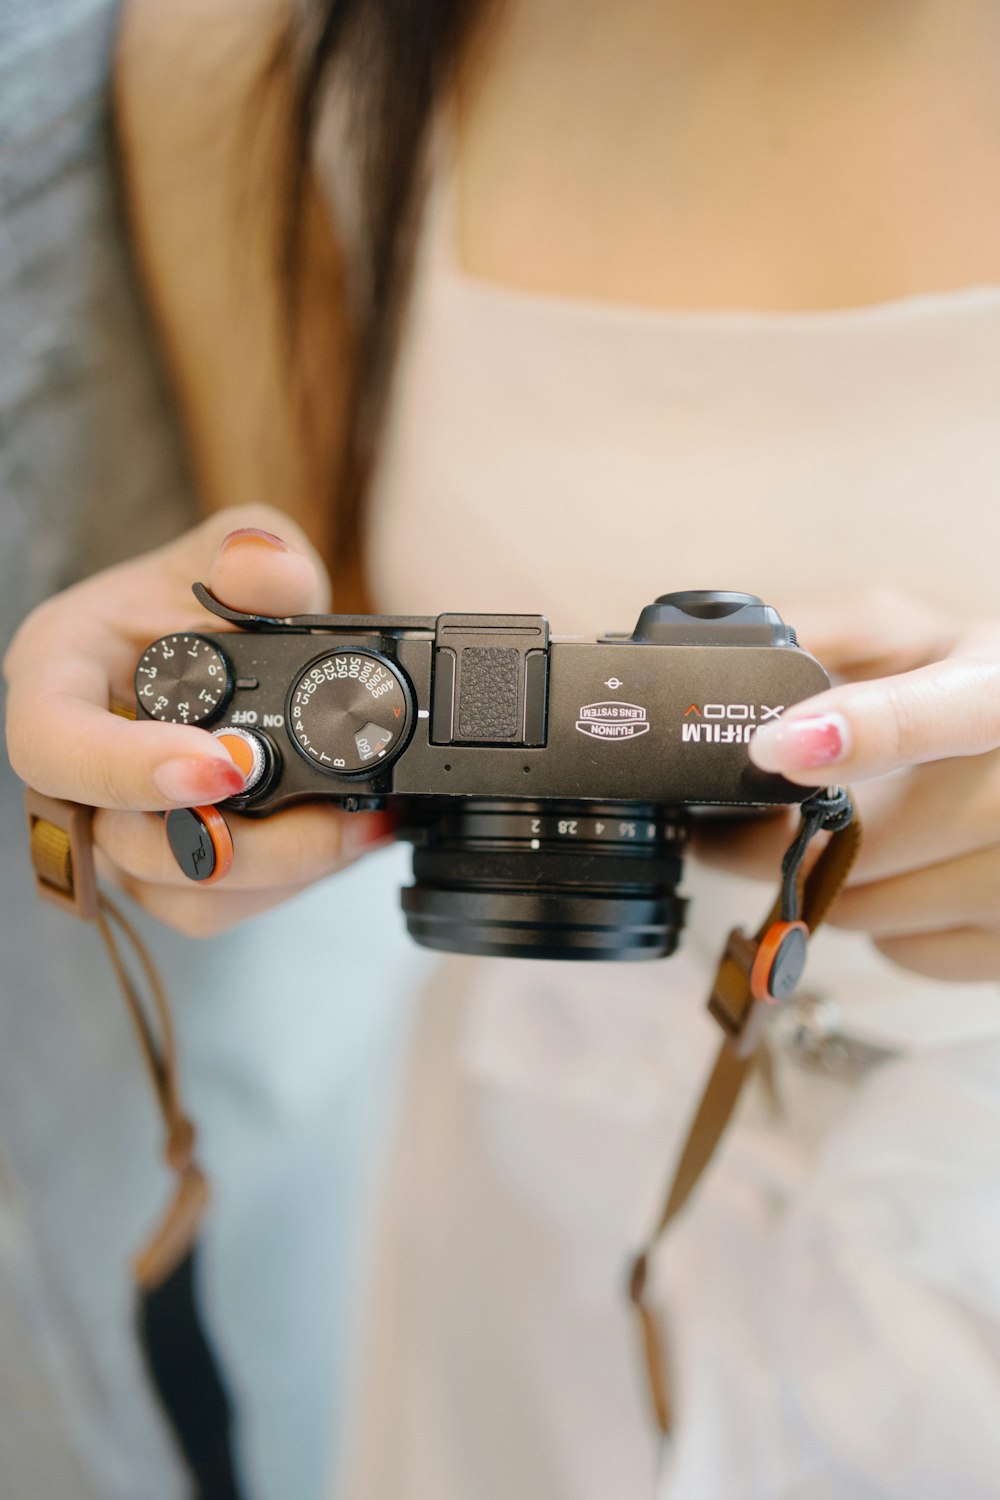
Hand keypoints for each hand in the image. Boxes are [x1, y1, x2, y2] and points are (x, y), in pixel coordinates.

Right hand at [4, 505, 392, 935]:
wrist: (235, 640)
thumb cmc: (207, 591)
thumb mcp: (235, 547)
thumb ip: (254, 554)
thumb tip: (270, 578)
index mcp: (59, 676)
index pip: (53, 743)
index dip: (128, 770)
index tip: (227, 767)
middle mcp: (79, 767)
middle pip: (129, 844)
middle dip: (243, 843)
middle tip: (338, 813)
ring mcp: (122, 828)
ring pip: (181, 894)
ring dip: (279, 873)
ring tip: (359, 825)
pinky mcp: (172, 870)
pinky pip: (219, 905)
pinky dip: (288, 882)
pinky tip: (347, 838)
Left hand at [692, 588, 999, 982]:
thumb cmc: (972, 691)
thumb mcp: (906, 635)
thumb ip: (821, 631)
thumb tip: (724, 652)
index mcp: (998, 689)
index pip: (938, 715)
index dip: (856, 732)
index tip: (776, 745)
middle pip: (864, 839)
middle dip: (780, 833)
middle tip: (738, 817)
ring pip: (865, 906)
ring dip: (825, 876)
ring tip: (833, 832)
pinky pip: (899, 951)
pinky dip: (878, 920)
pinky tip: (898, 871)